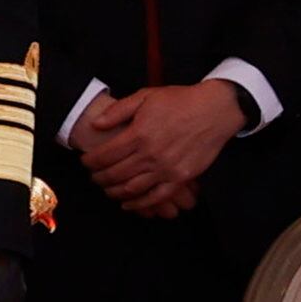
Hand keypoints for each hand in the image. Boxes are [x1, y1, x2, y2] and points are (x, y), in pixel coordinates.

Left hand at [77, 81, 241, 213]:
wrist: (215, 110)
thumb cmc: (180, 101)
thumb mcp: (145, 96)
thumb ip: (118, 111)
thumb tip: (96, 125)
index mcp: (139, 134)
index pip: (104, 155)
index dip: (90, 162)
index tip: (85, 162)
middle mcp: (151, 154)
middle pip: (115, 174)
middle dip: (99, 178)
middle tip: (94, 177)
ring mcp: (167, 168)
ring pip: (132, 188)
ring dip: (114, 192)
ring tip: (107, 189)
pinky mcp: (182, 177)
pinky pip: (157, 196)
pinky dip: (140, 203)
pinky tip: (129, 204)